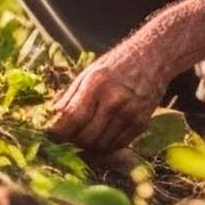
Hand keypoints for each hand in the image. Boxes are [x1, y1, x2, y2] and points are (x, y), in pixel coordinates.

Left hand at [49, 45, 172, 152]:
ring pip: (101, 146)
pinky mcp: (142, 123)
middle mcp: (115, 101)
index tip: (51, 136)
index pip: (72, 119)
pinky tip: (100, 136)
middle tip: (67, 139)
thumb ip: (70, 97)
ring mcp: (130, 114)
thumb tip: (51, 118)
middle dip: (72, 142)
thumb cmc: (117, 63)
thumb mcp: (89, 73)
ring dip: (89, 147)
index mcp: (97, 84)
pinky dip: (106, 146)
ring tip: (83, 138)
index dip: (58, 133)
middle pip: (86, 137)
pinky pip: (118, 145)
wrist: (153, 56)